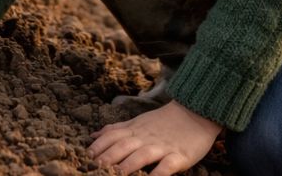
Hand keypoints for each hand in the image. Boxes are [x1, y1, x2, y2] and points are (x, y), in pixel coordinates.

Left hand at [88, 101, 221, 174]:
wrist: (196, 111)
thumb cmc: (164, 121)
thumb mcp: (138, 121)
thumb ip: (117, 129)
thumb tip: (93, 136)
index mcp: (135, 129)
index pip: (112, 136)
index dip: (98, 147)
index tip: (85, 157)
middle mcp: (146, 137)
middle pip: (123, 146)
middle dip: (107, 157)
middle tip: (94, 167)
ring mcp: (163, 146)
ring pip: (142, 155)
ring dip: (127, 165)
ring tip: (116, 174)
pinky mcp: (180, 155)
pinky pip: (167, 166)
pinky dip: (158, 174)